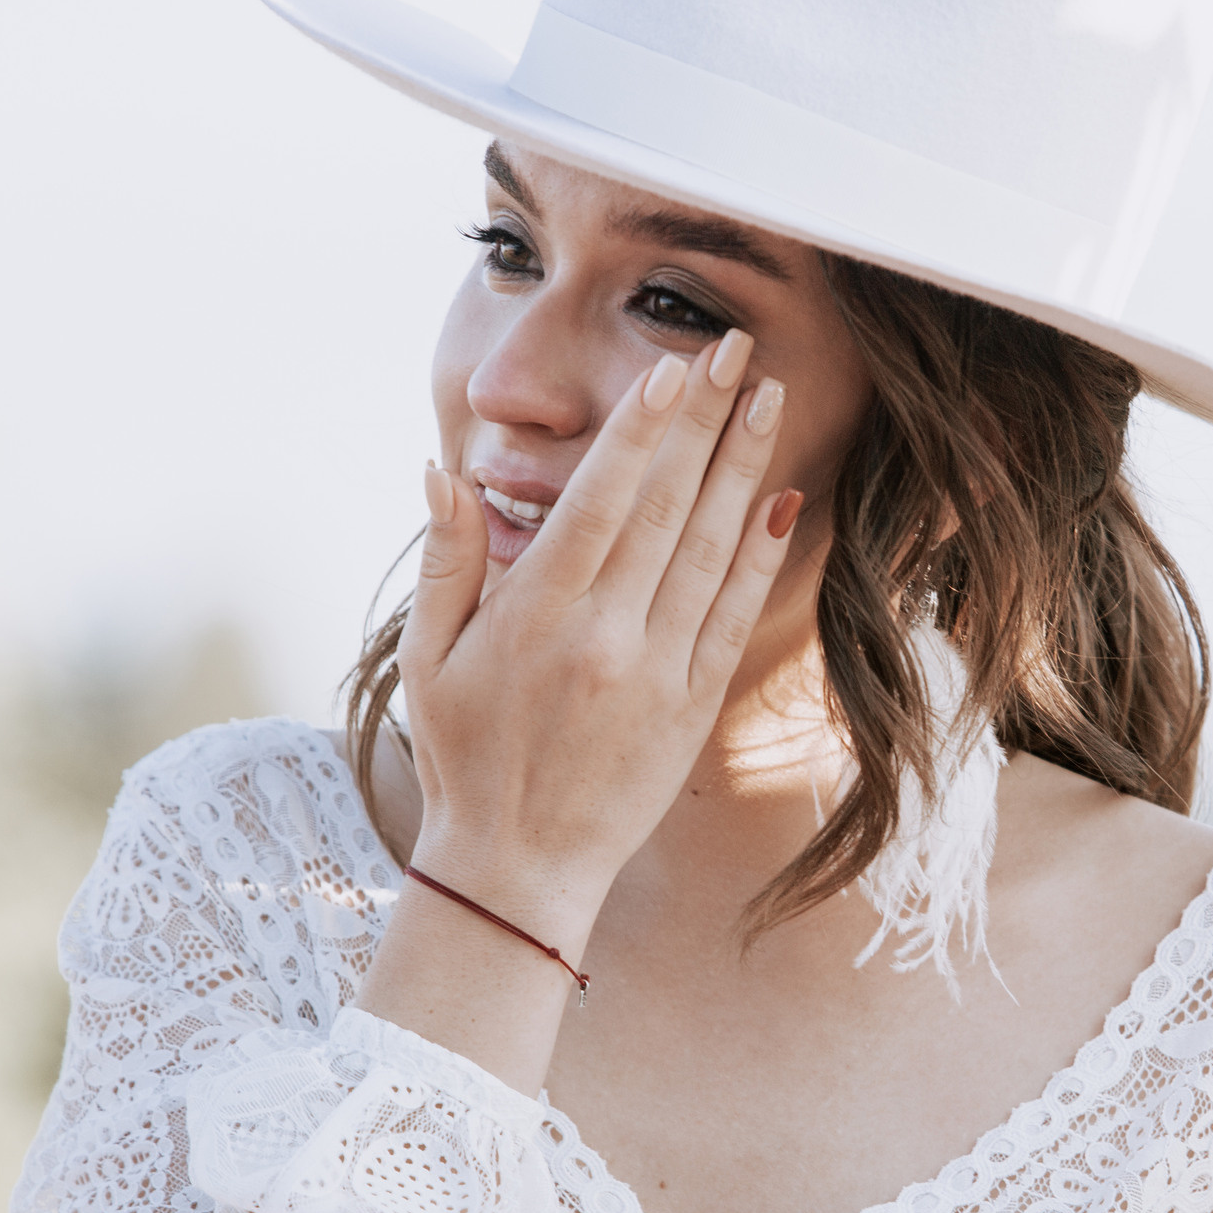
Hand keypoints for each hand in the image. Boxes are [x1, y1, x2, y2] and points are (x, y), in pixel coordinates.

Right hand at [401, 331, 800, 930]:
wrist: (519, 865)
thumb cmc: (465, 754)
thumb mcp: (430, 658)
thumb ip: (447, 560)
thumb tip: (440, 470)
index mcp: (537, 617)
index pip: (601, 501)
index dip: (643, 430)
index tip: (675, 367)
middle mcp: (605, 638)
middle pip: (666, 508)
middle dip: (706, 420)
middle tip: (738, 348)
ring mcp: (657, 673)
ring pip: (709, 549)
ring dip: (744, 467)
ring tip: (770, 397)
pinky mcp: (692, 706)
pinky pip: (732, 615)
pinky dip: (758, 555)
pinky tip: (782, 497)